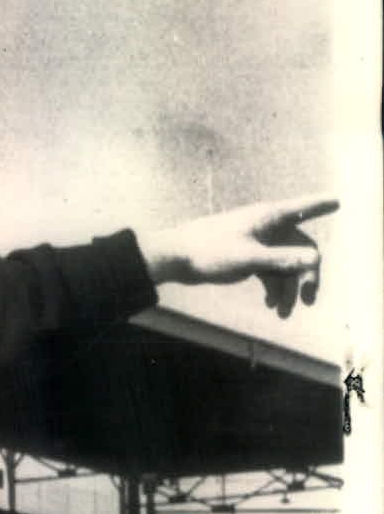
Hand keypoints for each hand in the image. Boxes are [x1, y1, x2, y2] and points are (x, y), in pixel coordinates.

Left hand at [138, 194, 337, 317]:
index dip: (320, 204)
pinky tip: (271, 305)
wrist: (175, 259)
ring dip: (287, 288)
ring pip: (284, 264)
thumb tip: (315, 259)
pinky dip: (273, 287)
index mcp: (268, 217)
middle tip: (307, 300)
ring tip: (281, 313)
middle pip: (300, 248)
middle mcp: (265, 227)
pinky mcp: (246, 255)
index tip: (338, 200)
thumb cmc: (209, 251)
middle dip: (305, 275)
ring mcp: (257, 242)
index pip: (302, 208)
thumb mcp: (248, 258)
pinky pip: (270, 271)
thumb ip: (282, 260)